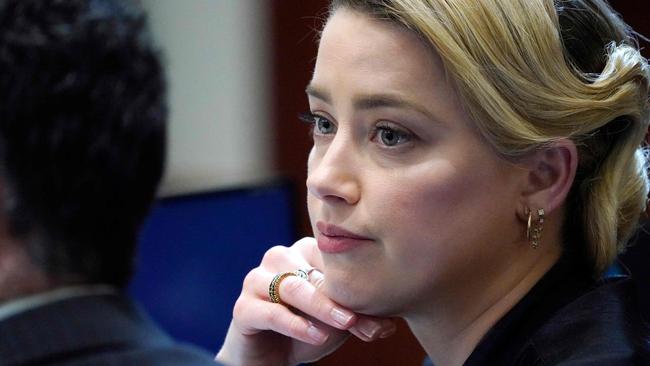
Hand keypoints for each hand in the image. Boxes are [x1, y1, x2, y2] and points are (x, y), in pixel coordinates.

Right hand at [216, 237, 396, 365]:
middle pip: (314, 274)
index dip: (354, 283)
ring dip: (322, 307)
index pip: (332, 260)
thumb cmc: (307, 329)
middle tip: (363, 318)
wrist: (270, 356)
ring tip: (345, 323)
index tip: (379, 307)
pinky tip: (316, 336)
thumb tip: (390, 324)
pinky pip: (270, 312)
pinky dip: (296, 325)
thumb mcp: (338, 323)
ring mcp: (257, 280)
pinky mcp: (243, 307)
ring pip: (293, 287)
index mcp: (304, 252)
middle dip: (341, 299)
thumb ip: (361, 318)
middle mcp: (279, 258)